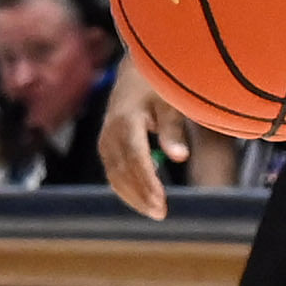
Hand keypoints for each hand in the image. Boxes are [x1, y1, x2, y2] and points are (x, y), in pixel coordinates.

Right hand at [99, 56, 194, 216]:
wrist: (134, 72)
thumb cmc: (157, 85)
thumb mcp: (169, 101)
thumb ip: (173, 128)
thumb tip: (180, 157)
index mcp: (126, 120)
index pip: (135, 157)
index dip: (147, 181)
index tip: (161, 200)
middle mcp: (110, 132)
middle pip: (122, 171)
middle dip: (141, 194)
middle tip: (161, 213)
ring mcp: (105, 140)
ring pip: (114, 175)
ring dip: (133, 195)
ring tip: (154, 211)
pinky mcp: (106, 146)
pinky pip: (113, 172)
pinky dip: (126, 188)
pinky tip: (141, 199)